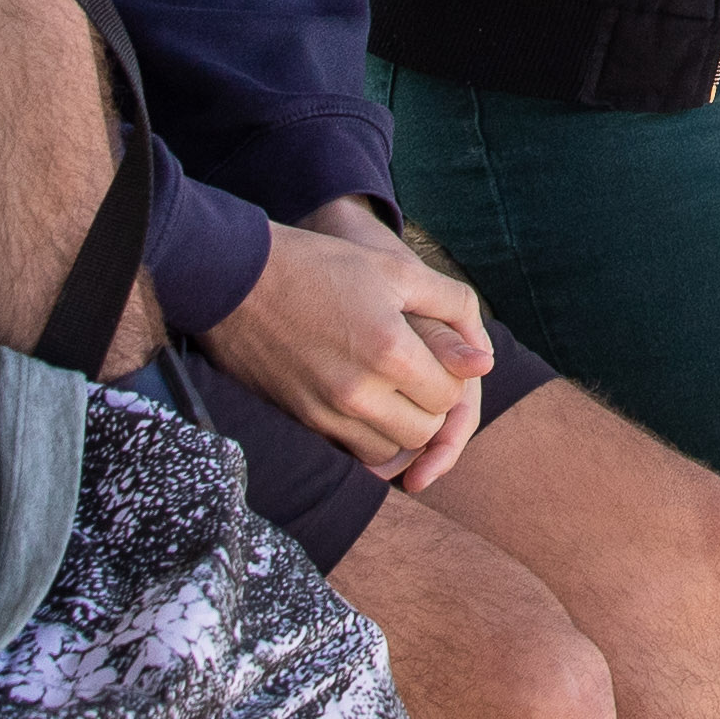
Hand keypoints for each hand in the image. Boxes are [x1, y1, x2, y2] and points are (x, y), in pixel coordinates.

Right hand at [208, 206, 483, 486]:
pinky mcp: (301, 421)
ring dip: (400, 427)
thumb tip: (485, 362)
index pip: (450, 397)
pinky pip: (351, 452)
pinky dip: (368, 436)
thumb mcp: (395, 271)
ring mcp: (326, 412)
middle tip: (418, 375)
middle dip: (431, 407)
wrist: (235, 279)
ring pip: (390, 450)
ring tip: (393, 388)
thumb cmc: (321, 266)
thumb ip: (451, 309)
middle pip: (425, 432)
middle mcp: (359, 392)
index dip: (451, 378)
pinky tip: (365, 402)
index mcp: (390, 350)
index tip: (435, 356)